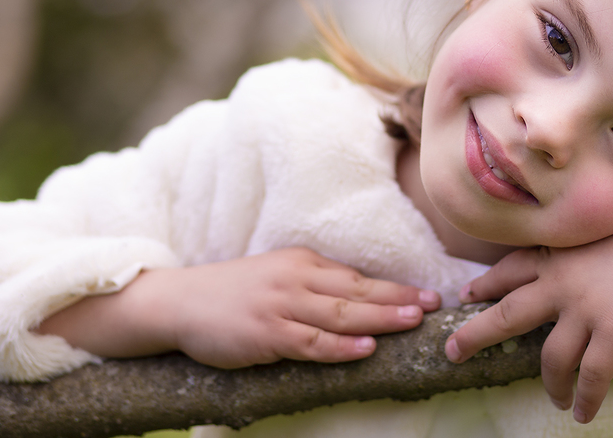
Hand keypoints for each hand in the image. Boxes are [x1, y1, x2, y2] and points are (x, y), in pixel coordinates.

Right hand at [38, 247, 440, 366]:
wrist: (178, 301)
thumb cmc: (231, 294)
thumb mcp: (277, 277)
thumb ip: (313, 286)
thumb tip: (358, 300)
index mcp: (303, 263)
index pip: (358, 276)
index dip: (395, 286)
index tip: (428, 293)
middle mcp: (297, 279)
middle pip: (358, 290)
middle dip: (399, 298)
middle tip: (434, 305)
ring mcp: (282, 306)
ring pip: (342, 313)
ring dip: (381, 317)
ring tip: (413, 322)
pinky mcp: (266, 334)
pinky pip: (311, 342)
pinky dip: (340, 346)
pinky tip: (365, 348)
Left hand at [444, 208, 612, 423]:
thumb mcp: (598, 233)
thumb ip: (577, 254)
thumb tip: (569, 272)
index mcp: (558, 256)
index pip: (510, 271)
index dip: (487, 284)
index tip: (468, 295)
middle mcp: (562, 282)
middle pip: (507, 314)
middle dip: (476, 334)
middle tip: (453, 350)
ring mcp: (586, 308)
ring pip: (550, 358)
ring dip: (550, 385)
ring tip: (555, 400)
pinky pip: (592, 377)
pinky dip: (585, 399)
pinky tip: (583, 414)